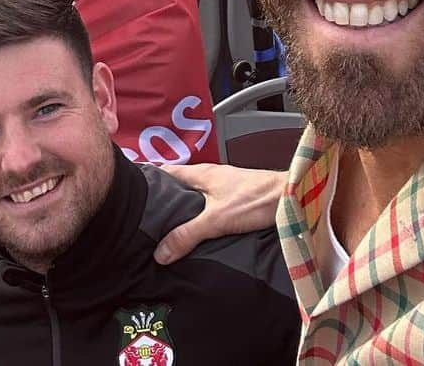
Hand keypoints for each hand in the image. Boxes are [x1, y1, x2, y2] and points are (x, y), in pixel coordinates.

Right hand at [153, 163, 287, 263]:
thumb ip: (188, 234)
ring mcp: (225, 186)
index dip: (149, 177)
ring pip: (196, 194)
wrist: (291, 197)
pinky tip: (200, 230)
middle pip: (180, 184)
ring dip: (183, 206)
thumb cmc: (257, 200)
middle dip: (164, 196)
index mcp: (201, 173)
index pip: (167, 171)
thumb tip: (160, 252)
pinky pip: (210, 204)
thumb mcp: (216, 219)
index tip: (132, 187)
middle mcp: (211, 176)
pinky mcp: (237, 198)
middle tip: (145, 213)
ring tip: (168, 225)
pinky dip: (201, 214)